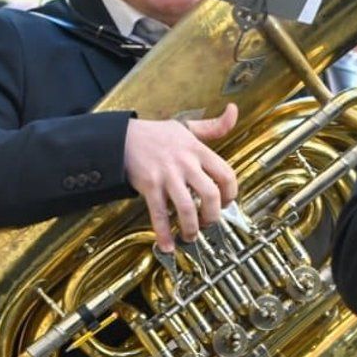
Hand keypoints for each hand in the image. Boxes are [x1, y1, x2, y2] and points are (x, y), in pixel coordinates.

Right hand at [124, 104, 239, 250]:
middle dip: (213, 215)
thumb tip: (233, 111)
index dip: (231, 194)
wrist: (122, 138)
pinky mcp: (149, 186)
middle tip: (209, 222)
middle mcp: (185, 163)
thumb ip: (213, 126)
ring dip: (191, 228)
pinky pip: (159, 214)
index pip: (226, 174)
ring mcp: (167, 176)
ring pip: (186, 208)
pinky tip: (168, 246)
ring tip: (191, 235)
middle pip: (210, 195)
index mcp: (197, 150)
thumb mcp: (187, 127)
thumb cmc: (157, 135)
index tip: (226, 203)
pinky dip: (164, 234)